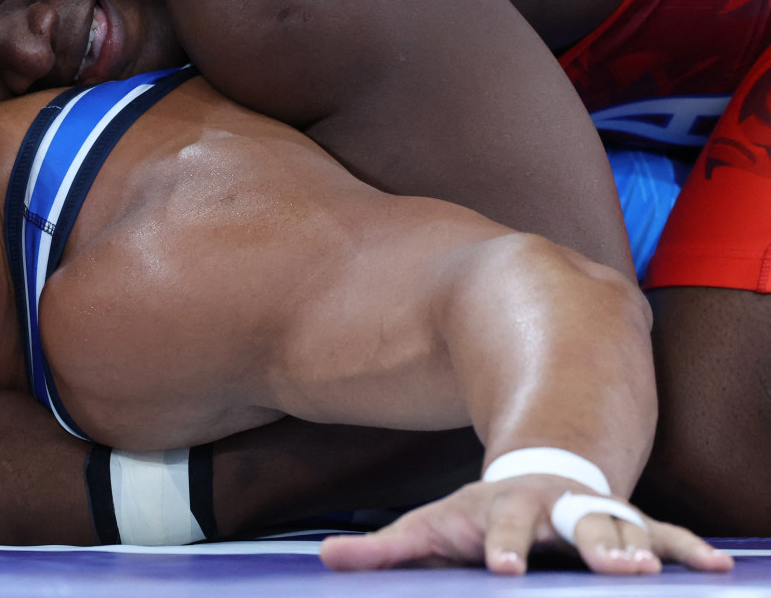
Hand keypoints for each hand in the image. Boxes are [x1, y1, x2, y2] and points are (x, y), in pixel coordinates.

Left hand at [319, 476, 732, 574]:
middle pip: (576, 524)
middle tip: (614, 565)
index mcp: (506, 512)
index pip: (503, 530)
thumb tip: (325, 559)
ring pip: (624, 527)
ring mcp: (594, 514)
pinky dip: (689, 549)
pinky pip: (664, 536)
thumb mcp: (432, 527)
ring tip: (660, 568)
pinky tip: (718, 569)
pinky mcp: (628, 525)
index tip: (505, 569)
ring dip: (643, 545)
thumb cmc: (479, 517)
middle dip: (595, 542)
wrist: (536, 474)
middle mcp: (555, 510)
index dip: (503, 547)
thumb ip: (385, 547)